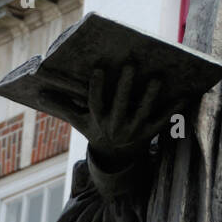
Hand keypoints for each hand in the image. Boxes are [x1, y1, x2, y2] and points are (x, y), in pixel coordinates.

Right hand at [36, 64, 172, 169]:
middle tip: (131, 64)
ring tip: (157, 78)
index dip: (96, 87)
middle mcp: (115, 127)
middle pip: (120, 105)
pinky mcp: (150, 133)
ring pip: (143, 112)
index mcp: (97, 121)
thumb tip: (38, 92)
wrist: (116, 157)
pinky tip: (183, 96)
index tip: (97, 68)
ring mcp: (133, 131)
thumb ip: (62, 104)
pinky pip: (162, 121)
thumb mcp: (79, 120)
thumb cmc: (96, 129)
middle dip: (125, 85)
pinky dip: (173, 110)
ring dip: (150, 96)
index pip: (94, 103)